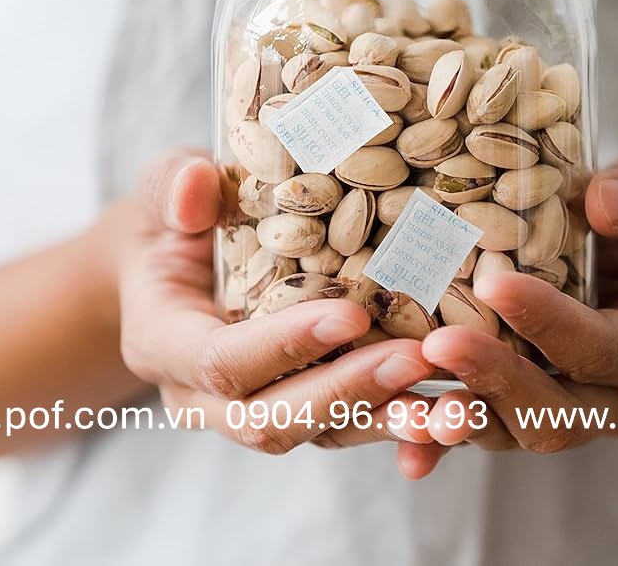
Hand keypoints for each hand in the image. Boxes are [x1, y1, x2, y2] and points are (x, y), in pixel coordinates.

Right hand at [117, 149, 436, 460]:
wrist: (170, 267)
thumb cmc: (170, 222)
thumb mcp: (160, 191)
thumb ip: (171, 185)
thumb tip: (196, 183)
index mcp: (163, 343)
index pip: (221, 361)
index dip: (284, 345)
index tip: (350, 315)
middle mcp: (202, 396)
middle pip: (273, 419)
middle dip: (348, 393)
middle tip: (418, 358)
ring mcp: (252, 409)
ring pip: (321, 435)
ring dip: (388, 422)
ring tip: (455, 406)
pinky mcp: (299, 407)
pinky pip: (348, 427)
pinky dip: (400, 422)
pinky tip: (456, 409)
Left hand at [419, 153, 617, 457]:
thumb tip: (605, 203)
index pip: (601, 347)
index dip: (549, 323)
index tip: (494, 284)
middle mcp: (609, 399)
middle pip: (553, 412)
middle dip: (494, 380)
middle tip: (439, 344)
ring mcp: (557, 412)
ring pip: (508, 432)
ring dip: (457, 420)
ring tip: (408, 402)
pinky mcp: (512, 412)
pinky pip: (474, 433)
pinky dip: (434, 441)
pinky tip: (400, 440)